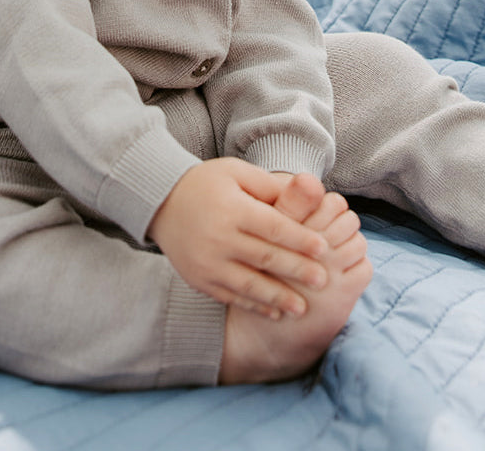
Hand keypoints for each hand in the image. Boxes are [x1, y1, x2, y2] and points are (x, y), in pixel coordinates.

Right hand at [148, 158, 329, 317]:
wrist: (160, 202)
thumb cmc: (205, 184)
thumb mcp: (235, 172)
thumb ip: (268, 185)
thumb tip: (307, 193)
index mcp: (231, 208)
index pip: (272, 226)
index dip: (299, 238)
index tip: (324, 248)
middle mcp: (218, 238)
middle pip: (265, 257)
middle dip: (296, 270)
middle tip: (323, 280)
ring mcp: (207, 262)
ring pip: (249, 285)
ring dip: (278, 297)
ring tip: (302, 308)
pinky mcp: (199, 279)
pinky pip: (231, 297)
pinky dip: (254, 305)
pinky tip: (274, 311)